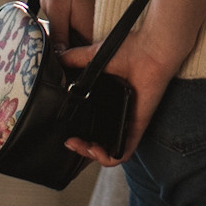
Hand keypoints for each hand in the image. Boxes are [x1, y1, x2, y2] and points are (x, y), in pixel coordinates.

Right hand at [61, 22, 190, 166]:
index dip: (78, 132)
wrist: (150, 47)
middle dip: (81, 148)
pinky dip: (107, 158)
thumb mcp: (92, 56)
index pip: (91, 125)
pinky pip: (124, 152)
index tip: (64, 129)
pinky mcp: (137, 126)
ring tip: (78, 146)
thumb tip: (54, 58)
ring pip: (109, 152)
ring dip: (91, 155)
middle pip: (99, 142)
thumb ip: (72, 59)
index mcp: (108, 100)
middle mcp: (117, 114)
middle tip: (70, 142)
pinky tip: (93, 149)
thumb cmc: (128, 49)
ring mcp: (127, 122)